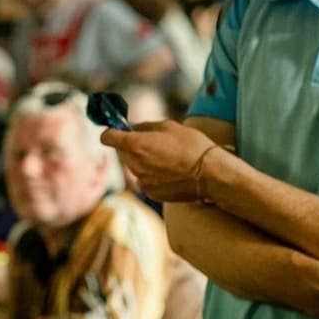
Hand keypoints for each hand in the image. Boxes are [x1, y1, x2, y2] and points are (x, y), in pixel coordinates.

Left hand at [100, 120, 215, 202]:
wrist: (210, 175)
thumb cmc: (192, 146)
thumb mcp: (169, 126)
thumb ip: (144, 126)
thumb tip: (131, 127)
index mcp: (136, 145)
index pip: (107, 137)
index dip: (112, 132)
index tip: (119, 130)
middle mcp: (134, 164)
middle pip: (121, 152)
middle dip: (130, 146)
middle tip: (151, 143)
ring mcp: (142, 180)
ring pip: (133, 166)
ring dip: (141, 161)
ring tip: (164, 158)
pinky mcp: (151, 193)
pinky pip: (144, 180)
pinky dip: (151, 175)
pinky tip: (169, 172)